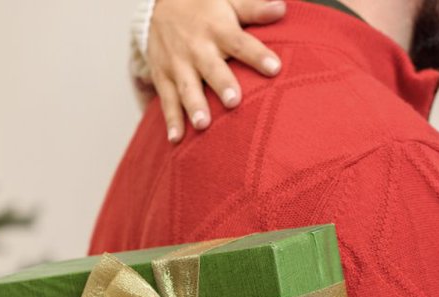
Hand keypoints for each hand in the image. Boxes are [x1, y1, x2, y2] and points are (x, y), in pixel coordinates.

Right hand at [148, 0, 285, 142]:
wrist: (156, 6)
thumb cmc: (204, 8)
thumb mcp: (227, 0)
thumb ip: (254, 8)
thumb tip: (282, 8)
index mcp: (217, 29)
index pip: (240, 42)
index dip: (257, 55)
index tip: (275, 68)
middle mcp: (197, 48)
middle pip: (211, 68)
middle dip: (221, 84)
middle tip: (234, 102)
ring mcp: (178, 64)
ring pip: (186, 87)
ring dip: (194, 106)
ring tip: (204, 125)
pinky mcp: (163, 77)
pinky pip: (167, 100)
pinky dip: (171, 120)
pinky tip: (176, 140)